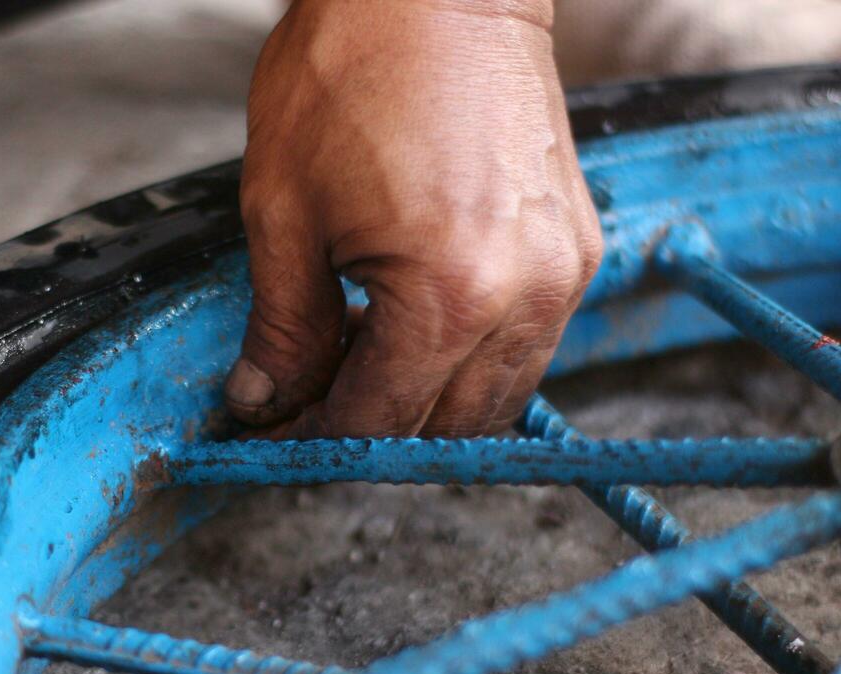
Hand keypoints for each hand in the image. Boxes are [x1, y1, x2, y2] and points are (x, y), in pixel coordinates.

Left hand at [226, 0, 600, 438]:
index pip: (378, 421)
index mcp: (449, 296)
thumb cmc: (356, 67)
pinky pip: (527, 344)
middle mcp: (525, 297)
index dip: (313, 439)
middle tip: (307, 402)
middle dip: (371, 430)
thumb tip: (262, 398)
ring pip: (495, 398)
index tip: (269, 432)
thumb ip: (282, 326)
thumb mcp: (285, 210)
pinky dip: (469, 358)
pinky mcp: (577, 247)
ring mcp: (563, 272)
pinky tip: (413, 326)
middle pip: (445, 428)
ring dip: (427, 402)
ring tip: (358, 362)